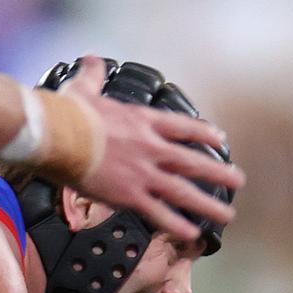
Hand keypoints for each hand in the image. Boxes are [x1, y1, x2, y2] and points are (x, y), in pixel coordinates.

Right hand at [60, 57, 243, 240]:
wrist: (54, 136)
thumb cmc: (67, 114)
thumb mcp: (85, 89)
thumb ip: (93, 75)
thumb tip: (91, 58)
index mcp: (144, 122)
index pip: (184, 127)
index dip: (204, 134)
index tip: (220, 139)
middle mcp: (151, 148)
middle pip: (193, 162)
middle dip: (218, 173)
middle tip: (238, 181)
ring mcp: (143, 173)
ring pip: (184, 191)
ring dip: (208, 204)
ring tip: (227, 215)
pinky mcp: (128, 194)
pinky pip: (158, 212)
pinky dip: (176, 224)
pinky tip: (192, 234)